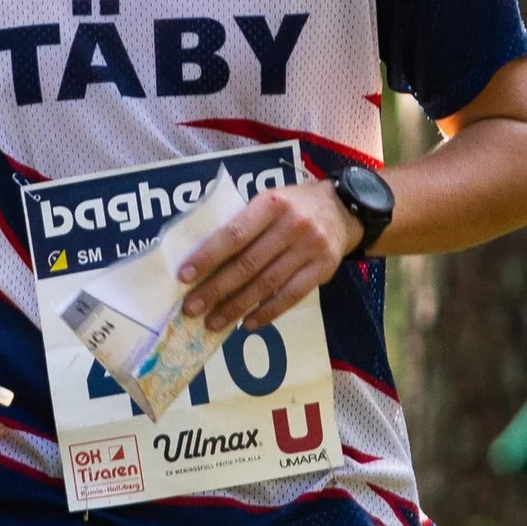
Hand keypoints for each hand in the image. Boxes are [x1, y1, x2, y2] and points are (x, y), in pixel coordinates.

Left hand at [177, 180, 352, 334]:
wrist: (342, 209)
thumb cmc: (293, 207)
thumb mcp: (268, 202)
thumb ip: (242, 224)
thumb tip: (203, 259)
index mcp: (271, 204)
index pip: (234, 234)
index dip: (208, 256)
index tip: (184, 276)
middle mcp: (293, 225)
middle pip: (248, 264)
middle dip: (216, 289)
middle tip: (191, 308)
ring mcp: (310, 248)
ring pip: (267, 284)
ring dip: (236, 307)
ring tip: (213, 322)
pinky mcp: (323, 269)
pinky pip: (291, 297)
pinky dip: (267, 313)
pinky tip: (247, 323)